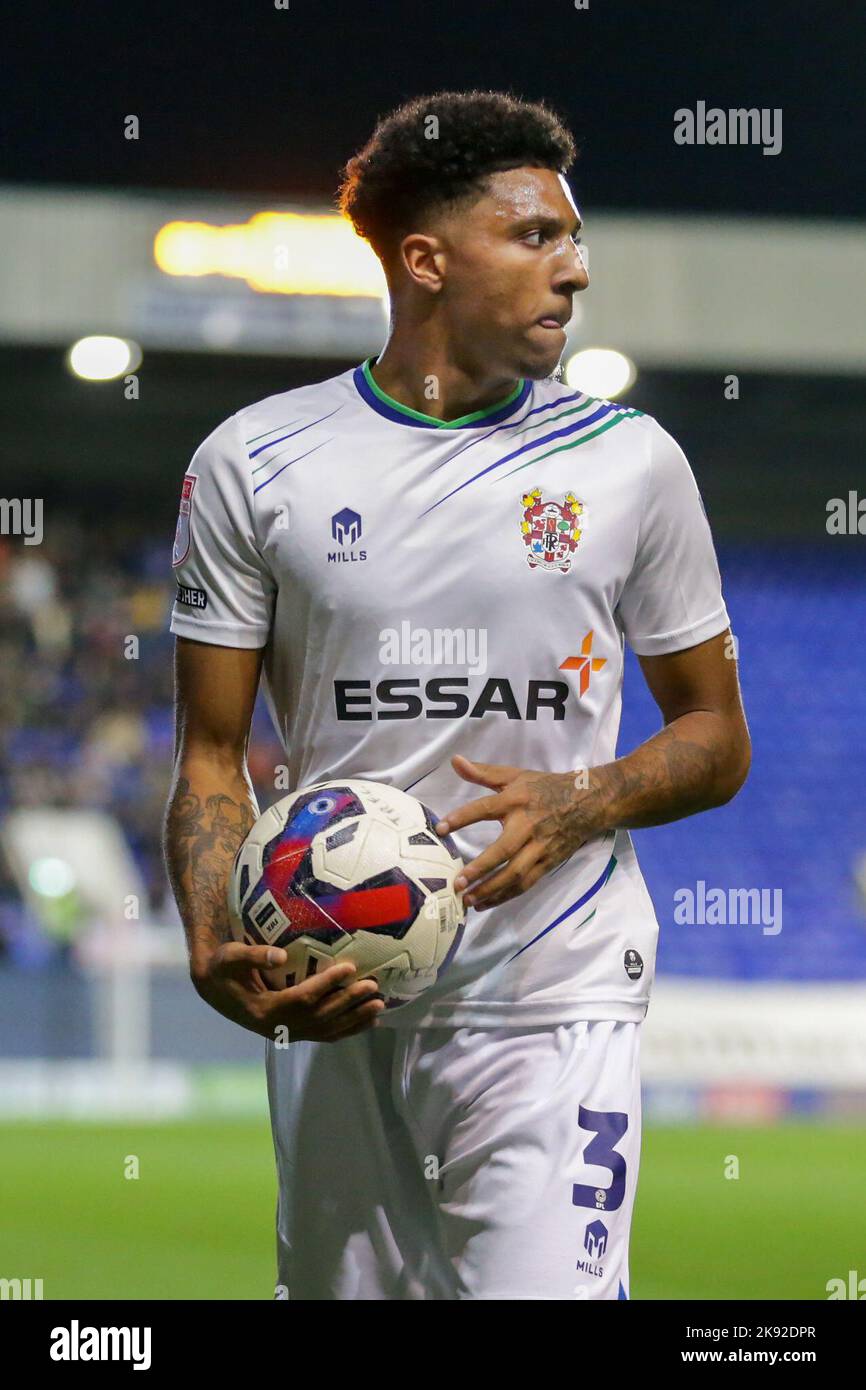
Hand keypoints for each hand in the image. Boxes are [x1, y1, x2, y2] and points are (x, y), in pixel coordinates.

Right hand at [191, 942, 384, 1041]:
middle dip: (348, 1002)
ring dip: (354, 1019)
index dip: (326, 983)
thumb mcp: (230, 957)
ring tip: (379, 1006)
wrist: (214, 990)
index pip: (301, 997)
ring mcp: (286, 1033)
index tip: (349, 967)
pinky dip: (347, 1030)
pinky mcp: (292, 1033)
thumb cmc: (223, 968)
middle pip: (320, 1017)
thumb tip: (279, 954)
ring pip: (326, 1030)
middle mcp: (277, 1027)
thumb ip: (253, 956)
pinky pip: (324, 1035)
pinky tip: (368, 1022)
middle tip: (373, 987)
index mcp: (264, 1010)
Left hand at [435, 754, 608, 910]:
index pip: (485, 808)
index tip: (440, 829)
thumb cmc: (545, 788)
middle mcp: (528, 825)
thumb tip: (454, 761)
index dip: (462, 818)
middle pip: (504, 850)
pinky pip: (526, 883)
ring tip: (467, 900)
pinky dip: (506, 895)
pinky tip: (486, 902)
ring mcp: (540, 847)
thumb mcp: (515, 775)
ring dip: (492, 889)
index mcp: (516, 799)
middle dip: (481, 868)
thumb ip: (482, 772)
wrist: (588, 802)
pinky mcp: (548, 863)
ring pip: (516, 873)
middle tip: (457, 882)